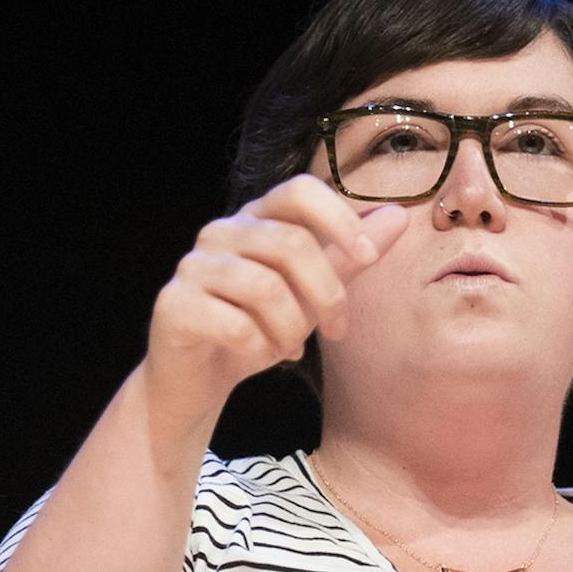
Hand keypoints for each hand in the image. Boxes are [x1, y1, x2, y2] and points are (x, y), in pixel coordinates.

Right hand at [142, 176, 407, 446]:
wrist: (195, 380)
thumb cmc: (254, 329)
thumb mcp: (310, 295)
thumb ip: (347, 257)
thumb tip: (399, 216)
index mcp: (255, 219)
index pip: (300, 191)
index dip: (339, 219)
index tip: (368, 256)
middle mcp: (220, 232)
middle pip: (291, 244)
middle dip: (326, 294)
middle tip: (337, 330)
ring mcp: (192, 267)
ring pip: (264, 287)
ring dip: (290, 328)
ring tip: (289, 348)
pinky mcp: (174, 305)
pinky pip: (235, 325)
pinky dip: (257, 349)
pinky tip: (257, 356)